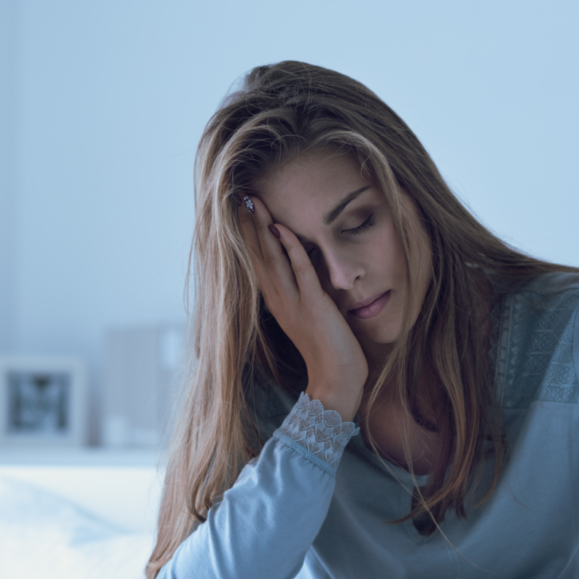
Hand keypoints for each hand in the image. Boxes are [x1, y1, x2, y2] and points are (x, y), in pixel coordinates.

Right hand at [240, 196, 367, 420]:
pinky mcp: (314, 306)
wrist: (337, 381)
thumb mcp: (311, 318)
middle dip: (249, 226)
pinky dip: (291, 248)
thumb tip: (304, 272)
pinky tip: (283, 229)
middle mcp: (279, 302)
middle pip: (258, 257)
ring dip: (263, 230)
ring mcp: (294, 304)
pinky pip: (300, 271)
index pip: (257, 264)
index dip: (249, 237)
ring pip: (273, 260)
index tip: (242, 211)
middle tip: (241, 197)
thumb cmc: (330, 352)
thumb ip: (304, 295)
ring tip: (254, 204)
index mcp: (277, 304)